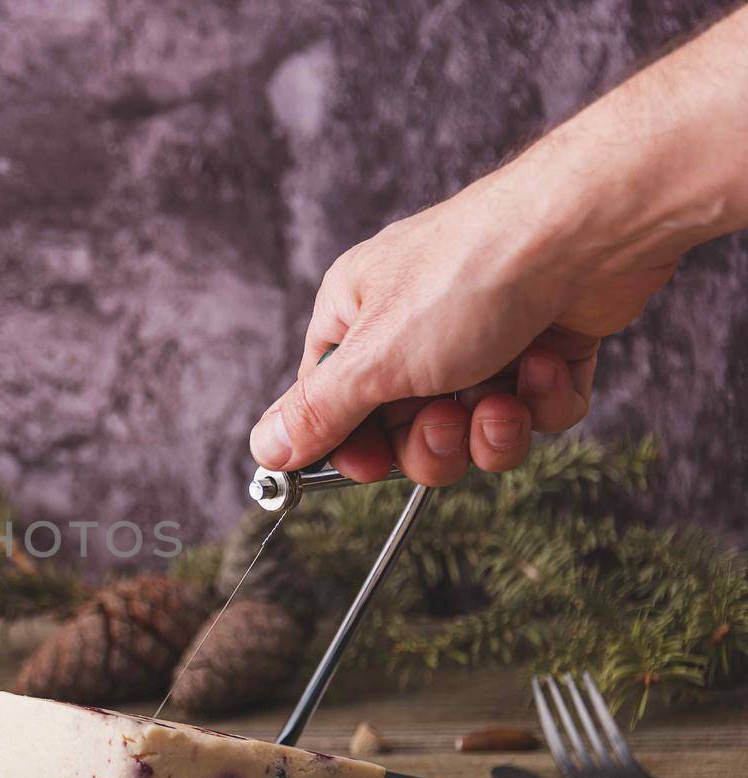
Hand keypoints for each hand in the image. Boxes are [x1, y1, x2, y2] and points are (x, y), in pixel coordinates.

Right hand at [248, 167, 677, 485]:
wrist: (589, 232)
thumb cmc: (469, 275)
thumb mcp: (374, 358)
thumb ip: (318, 412)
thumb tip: (265, 449)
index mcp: (356, 316)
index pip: (331, 405)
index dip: (352, 446)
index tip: (371, 468)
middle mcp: (414, 327)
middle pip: (404, 430)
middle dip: (432, 443)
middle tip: (448, 421)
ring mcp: (483, 338)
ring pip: (472, 430)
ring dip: (490, 431)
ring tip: (503, 398)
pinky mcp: (544, 347)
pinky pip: (532, 411)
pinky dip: (542, 402)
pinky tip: (546, 364)